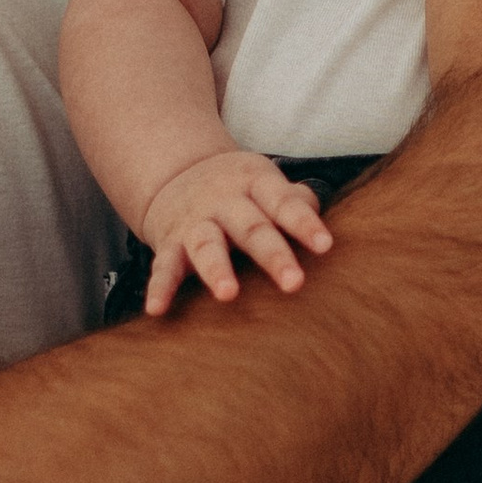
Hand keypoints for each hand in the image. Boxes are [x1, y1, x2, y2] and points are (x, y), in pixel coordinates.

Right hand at [138, 150, 333, 312]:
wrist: (177, 173)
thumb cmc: (241, 190)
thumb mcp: (266, 183)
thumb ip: (295, 201)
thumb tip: (319, 217)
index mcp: (255, 183)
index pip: (283, 203)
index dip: (304, 223)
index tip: (325, 246)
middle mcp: (224, 201)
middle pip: (251, 228)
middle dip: (272, 255)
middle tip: (294, 282)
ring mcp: (195, 222)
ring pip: (207, 245)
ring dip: (216, 269)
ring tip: (227, 294)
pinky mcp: (169, 242)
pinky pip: (163, 266)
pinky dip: (159, 288)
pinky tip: (156, 309)